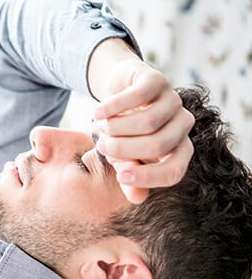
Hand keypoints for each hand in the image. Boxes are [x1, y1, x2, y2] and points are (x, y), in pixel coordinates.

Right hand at [88, 40, 194, 203]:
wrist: (117, 91)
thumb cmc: (122, 130)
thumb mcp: (123, 157)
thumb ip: (130, 175)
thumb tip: (137, 199)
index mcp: (178, 149)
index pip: (174, 171)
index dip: (149, 178)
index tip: (121, 177)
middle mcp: (182, 125)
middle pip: (157, 144)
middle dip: (123, 149)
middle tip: (101, 146)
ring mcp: (172, 101)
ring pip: (147, 121)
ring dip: (115, 128)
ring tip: (99, 127)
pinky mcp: (157, 80)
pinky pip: (137, 96)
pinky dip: (112, 107)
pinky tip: (97, 112)